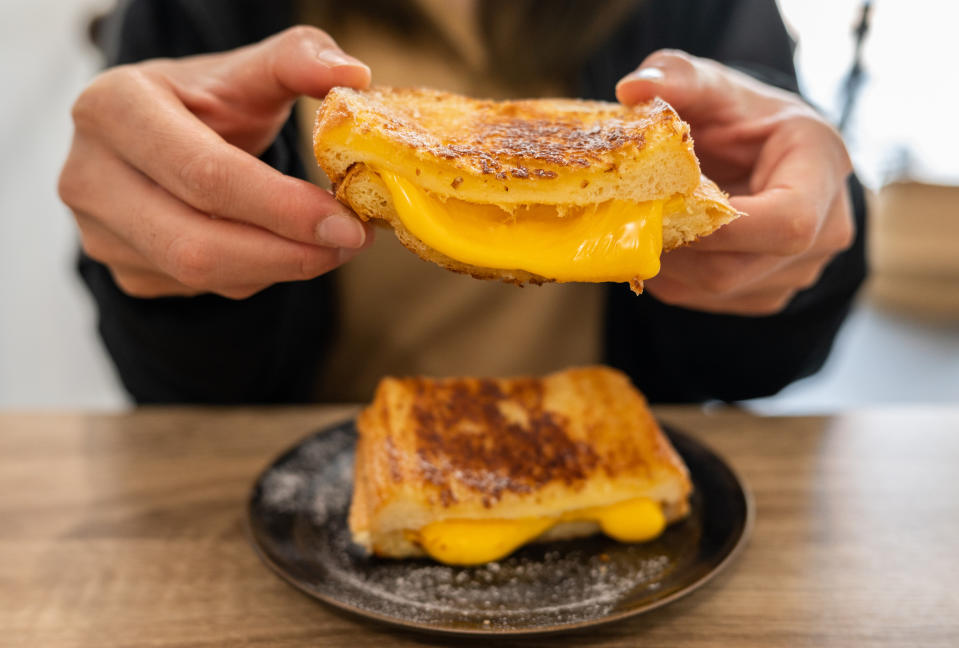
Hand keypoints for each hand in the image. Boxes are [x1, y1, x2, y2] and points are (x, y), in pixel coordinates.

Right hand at [59, 26, 373, 298]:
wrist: (161, 141)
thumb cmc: (208, 104)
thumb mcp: (248, 70)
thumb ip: (299, 61)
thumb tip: (352, 75)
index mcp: (114, 109)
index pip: (205, 174)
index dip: (281, 207)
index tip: (345, 222)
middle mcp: (90, 176)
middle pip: (196, 243)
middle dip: (287, 253)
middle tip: (350, 242)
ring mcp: (99, 233)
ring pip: (203, 275)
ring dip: (280, 267)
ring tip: (331, 244)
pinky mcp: (124, 273)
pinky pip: (203, 290)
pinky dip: (257, 276)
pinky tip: (282, 248)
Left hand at [616, 50, 854, 314]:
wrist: (761, 152)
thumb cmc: (740, 117)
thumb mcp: (714, 85)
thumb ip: (678, 78)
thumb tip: (632, 89)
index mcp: (823, 167)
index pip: (787, 222)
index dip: (720, 228)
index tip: (663, 206)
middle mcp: (827, 229)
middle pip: (741, 267)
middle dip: (674, 247)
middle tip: (628, 218)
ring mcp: (801, 270)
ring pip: (720, 289)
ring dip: (666, 264)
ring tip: (639, 226)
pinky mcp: (768, 293)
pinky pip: (710, 300)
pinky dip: (672, 277)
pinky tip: (658, 244)